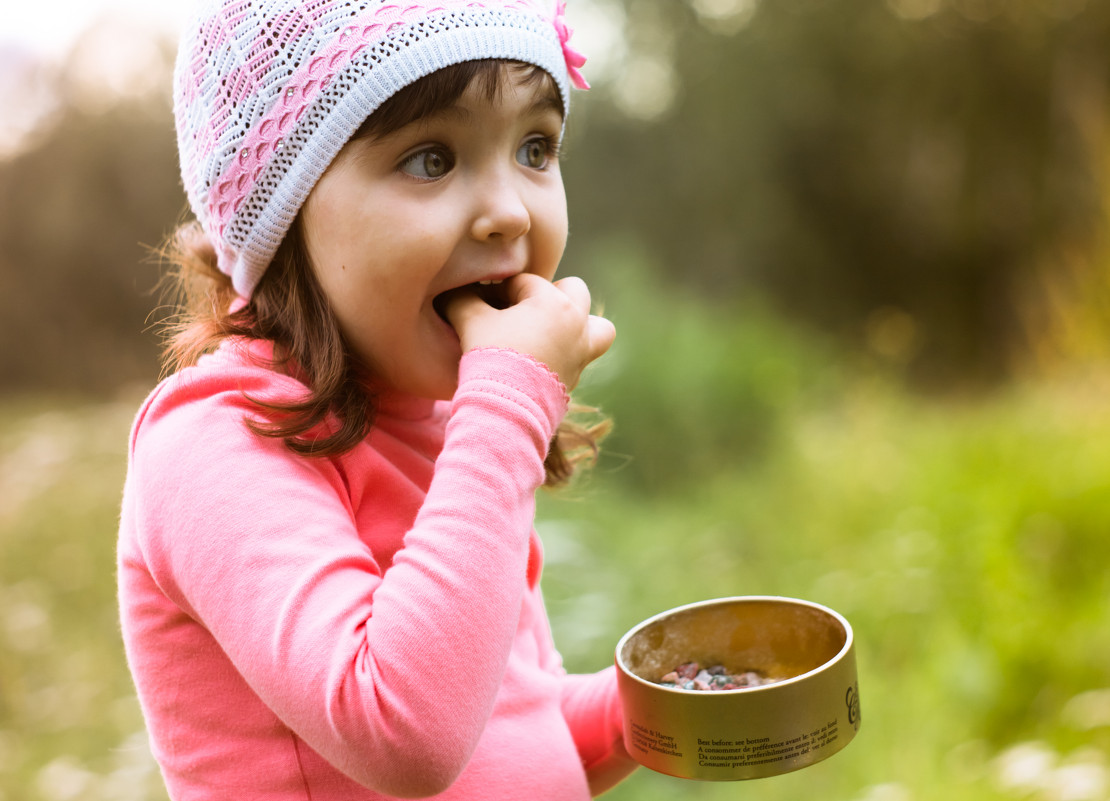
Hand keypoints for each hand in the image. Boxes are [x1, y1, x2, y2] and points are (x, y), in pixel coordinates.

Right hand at [442, 274, 614, 390]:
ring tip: (554, 332)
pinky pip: (584, 357)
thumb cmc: (490, 356)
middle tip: (521, 312)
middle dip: (549, 295)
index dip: (500, 291)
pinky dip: (570, 353)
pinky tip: (543, 359)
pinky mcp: (577, 377)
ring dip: (581, 324)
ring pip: (600, 327)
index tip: (483, 304)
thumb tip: (455, 293)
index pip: (524, 282)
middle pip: (573, 290)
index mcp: (554, 302)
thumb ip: (462, 299)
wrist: (505, 408)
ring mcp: (582, 352)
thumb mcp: (469, 320)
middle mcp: (577, 323)